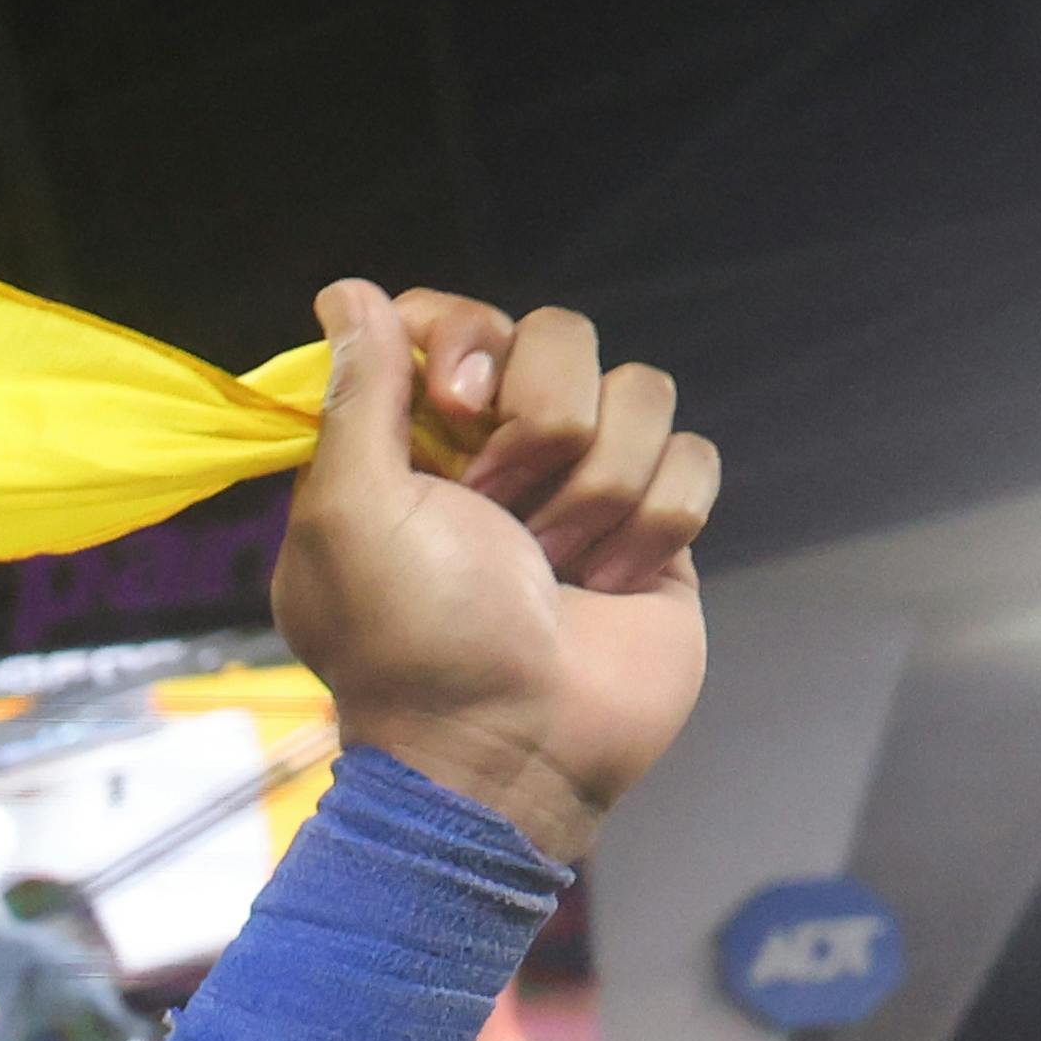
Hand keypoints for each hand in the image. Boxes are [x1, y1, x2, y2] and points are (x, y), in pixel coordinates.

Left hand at [269, 282, 717, 862]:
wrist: (513, 748)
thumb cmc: (414, 641)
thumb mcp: (351, 514)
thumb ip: (357, 396)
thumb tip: (346, 293)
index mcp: (411, 442)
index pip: (455, 319)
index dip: (468, 340)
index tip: (455, 400)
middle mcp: (497, 451)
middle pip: (562, 337)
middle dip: (539, 425)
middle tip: (500, 508)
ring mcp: (584, 485)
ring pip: (640, 394)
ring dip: (596, 490)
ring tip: (554, 567)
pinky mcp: (658, 524)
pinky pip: (694, 457)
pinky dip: (655, 523)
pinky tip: (610, 584)